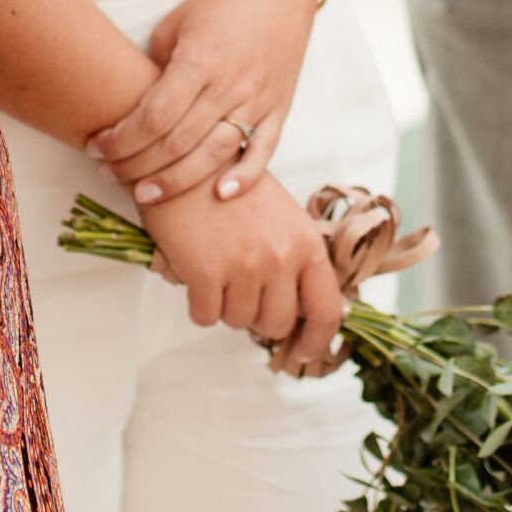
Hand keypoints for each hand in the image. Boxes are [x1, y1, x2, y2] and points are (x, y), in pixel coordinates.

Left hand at [88, 0, 321, 207]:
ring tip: (145, 195)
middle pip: (178, 142)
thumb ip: (157, 71)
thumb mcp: (176, 24)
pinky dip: (245, 177)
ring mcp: (258, 99)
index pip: (154, 116)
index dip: (121, 139)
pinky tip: (220, 195)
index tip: (95, 147)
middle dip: (136, 166)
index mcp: (199, 59)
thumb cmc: (220, 0)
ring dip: (177, 181)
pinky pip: (264, 150)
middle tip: (109, 174)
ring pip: (214, 154)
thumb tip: (137, 113)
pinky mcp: (280, 107)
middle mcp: (230, 84)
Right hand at [143, 174, 345, 373]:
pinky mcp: (207, 273)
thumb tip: (300, 313)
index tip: (301, 351)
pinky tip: (194, 273)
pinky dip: (197, 303)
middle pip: (277, 324)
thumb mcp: (281, 216)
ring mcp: (245, 265)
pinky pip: (205, 317)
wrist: (184, 160)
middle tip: (240, 288)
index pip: (327, 310)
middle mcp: (281, 256)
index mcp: (306, 242)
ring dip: (225, 305)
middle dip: (258, 317)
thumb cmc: (231, 186)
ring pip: (239, 321)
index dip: (316, 340)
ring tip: (216, 267)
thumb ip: (295, 259)